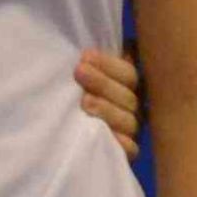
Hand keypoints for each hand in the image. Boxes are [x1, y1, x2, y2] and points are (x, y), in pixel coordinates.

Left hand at [77, 47, 144, 163]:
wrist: (61, 137)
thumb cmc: (74, 95)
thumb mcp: (83, 74)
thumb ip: (94, 61)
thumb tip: (106, 43)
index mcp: (128, 84)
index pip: (129, 72)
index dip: (109, 64)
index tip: (85, 56)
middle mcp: (135, 106)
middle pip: (129, 95)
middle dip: (103, 82)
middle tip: (79, 72)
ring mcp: (132, 130)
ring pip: (129, 120)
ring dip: (107, 109)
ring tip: (84, 102)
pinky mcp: (127, 153)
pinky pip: (131, 148)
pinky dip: (121, 141)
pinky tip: (109, 135)